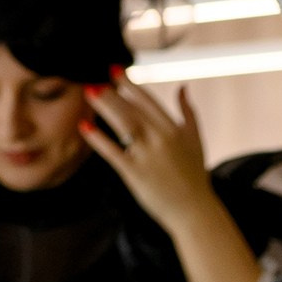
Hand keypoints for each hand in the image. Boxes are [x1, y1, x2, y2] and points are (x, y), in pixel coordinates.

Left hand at [81, 72, 219, 232]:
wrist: (194, 211)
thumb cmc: (195, 175)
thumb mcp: (196, 139)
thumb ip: (187, 111)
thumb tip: (182, 87)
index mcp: (173, 129)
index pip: (147, 100)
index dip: (130, 84)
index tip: (114, 69)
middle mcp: (160, 138)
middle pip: (132, 109)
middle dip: (113, 92)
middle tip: (95, 78)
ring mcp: (147, 156)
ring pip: (123, 124)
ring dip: (105, 107)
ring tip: (90, 93)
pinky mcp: (135, 174)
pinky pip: (113, 152)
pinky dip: (98, 139)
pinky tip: (84, 127)